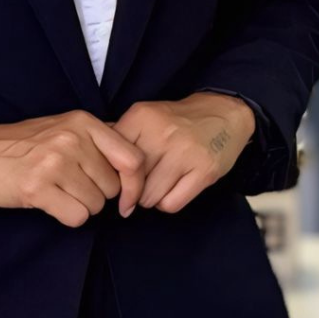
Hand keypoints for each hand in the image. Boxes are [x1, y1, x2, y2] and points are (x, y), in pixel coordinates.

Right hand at [0, 110, 146, 228]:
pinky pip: (77, 217)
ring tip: (57, 190)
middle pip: (114, 187)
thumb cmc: (25, 144)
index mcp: (84, 122)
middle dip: (98, 194)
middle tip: (71, 185)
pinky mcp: (38, 188)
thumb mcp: (65, 128)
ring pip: (96, 205)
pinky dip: (67, 217)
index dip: (135, 185)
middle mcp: (72, 139)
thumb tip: (136, 167)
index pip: (133, 159)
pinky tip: (50, 202)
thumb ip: (99, 141)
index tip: (127, 199)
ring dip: (80, 205)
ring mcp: (55, 163)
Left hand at [110, 92, 255, 214]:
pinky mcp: (204, 171)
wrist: (225, 113)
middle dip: (132, 189)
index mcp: (142, 116)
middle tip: (140, 185)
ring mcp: (185, 153)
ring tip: (158, 184)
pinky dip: (167, 202)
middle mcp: (162, 133)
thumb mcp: (147, 115)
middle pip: (130, 181)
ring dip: (150, 198)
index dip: (113, 174)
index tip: (118, 179)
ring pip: (149, 197)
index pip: (112, 159)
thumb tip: (93, 160)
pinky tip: (173, 189)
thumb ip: (121, 134)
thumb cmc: (178, 120)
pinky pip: (171, 204)